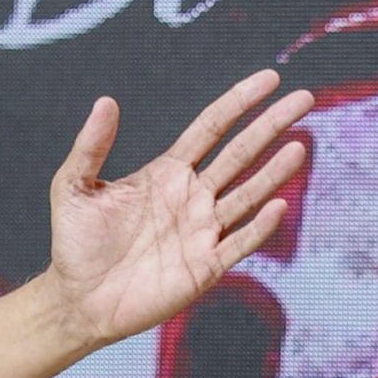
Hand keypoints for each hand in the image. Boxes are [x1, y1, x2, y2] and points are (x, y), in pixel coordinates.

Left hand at [44, 69, 312, 349]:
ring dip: (274, 173)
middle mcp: (192, 197)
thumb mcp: (73, 187)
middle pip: (240, 154)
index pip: (212, 128)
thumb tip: (106, 101)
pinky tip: (277, 204)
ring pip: (248, 195)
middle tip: (304, 98)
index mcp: (167, 173)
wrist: (78, 299)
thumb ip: (90, 146)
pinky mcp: (205, 266)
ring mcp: (203, 231)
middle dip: (271, 126)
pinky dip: (259, 226)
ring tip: (300, 147)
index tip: (269, 78)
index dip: (239, 102)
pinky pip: (239, 242)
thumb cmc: (76, 242)